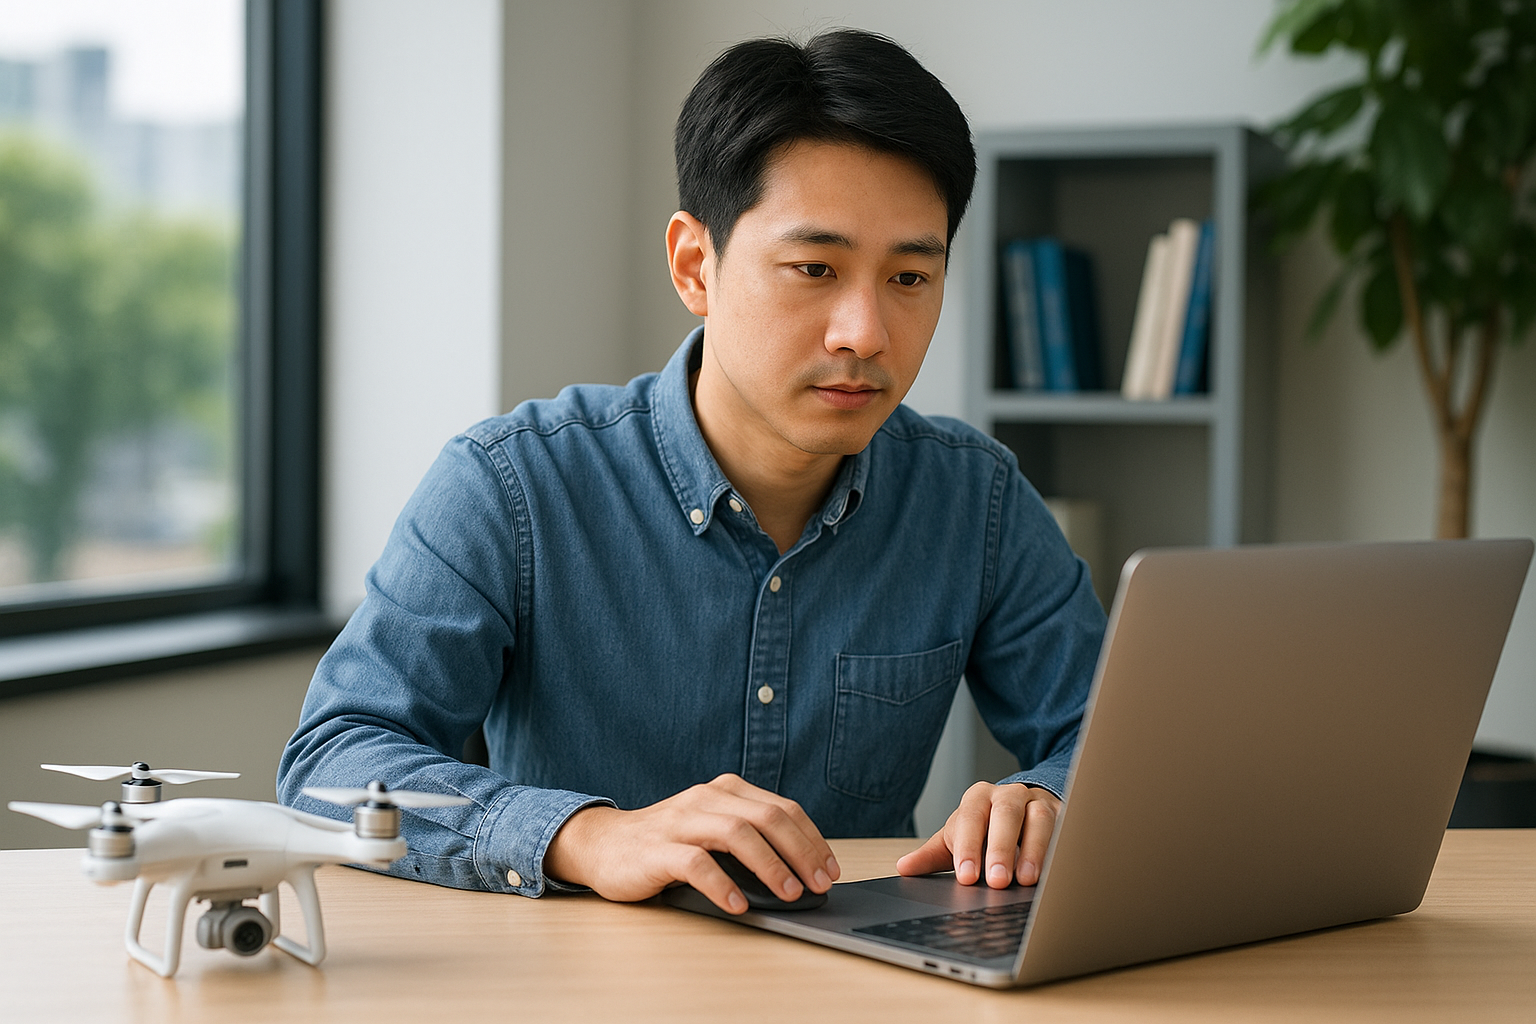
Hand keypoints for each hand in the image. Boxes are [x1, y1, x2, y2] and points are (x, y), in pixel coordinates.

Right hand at [543, 773, 839, 912]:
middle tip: (820, 883)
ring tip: (790, 893)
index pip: (782, 808)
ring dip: (770, 865)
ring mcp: (681, 821)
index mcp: (726, 790)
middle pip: (768, 818)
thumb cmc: (668, 841)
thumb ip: (749, 835)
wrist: (604, 844)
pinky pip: (697, 864)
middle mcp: (706, 798)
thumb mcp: (713, 827)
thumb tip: (802, 869)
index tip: (831, 868)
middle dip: (802, 852)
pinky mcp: (658, 849)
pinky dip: (723, 885)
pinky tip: (739, 906)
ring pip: (737, 834)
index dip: (813, 838)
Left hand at [895, 782, 1059, 887]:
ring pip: (1040, 818)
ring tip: (1027, 880)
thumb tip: (904, 868)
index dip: (968, 847)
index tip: (966, 877)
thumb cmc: (985, 829)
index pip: (971, 818)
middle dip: (1001, 848)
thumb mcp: (958, 840)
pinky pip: (1066, 828)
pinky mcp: (1065, 815)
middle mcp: (1009, 795)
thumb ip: (932, 855)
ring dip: (1034, 850)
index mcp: (977, 798)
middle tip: (996, 881)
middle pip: (1005, 814)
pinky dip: (1061, 849)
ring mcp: (1039, 803)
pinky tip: (1056, 872)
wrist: (1021, 810)